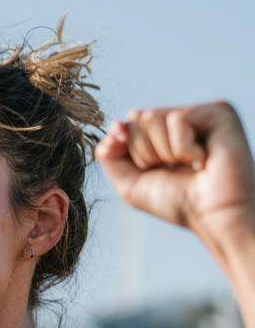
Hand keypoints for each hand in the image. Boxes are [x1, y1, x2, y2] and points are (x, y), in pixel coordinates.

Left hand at [96, 102, 254, 245]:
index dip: (128, 150)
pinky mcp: (218, 111)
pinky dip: (183, 148)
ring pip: (151, 117)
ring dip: (164, 152)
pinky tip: (203, 159)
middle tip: (175, 169)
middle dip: (146, 153)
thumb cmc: (177, 202)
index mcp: (161, 133)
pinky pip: (177, 119)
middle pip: (135, 119)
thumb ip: (110, 154)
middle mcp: (180, 120)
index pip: (126, 125)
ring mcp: (199, 113)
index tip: (153, 169)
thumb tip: (113, 124)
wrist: (212, 216)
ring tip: (189, 165)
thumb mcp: (129, 183)